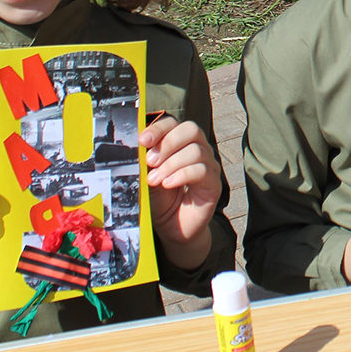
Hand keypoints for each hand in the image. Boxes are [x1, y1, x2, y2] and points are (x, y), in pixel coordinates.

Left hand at [141, 115, 220, 268]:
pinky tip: (167, 184)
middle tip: (150, 161)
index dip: (158, 129)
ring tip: (155, 180)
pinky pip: (202, 171)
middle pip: (191, 130)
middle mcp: (198, 150)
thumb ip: (145, 161)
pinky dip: (182, 175)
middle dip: (168, 143)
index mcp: (180, 143)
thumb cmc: (160, 199)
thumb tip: (135, 147)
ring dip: (171, 164)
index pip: (174, 124)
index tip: (141, 141)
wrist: (172, 227)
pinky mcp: (214, 184)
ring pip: (196, 151)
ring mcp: (208, 166)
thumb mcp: (147, 176)